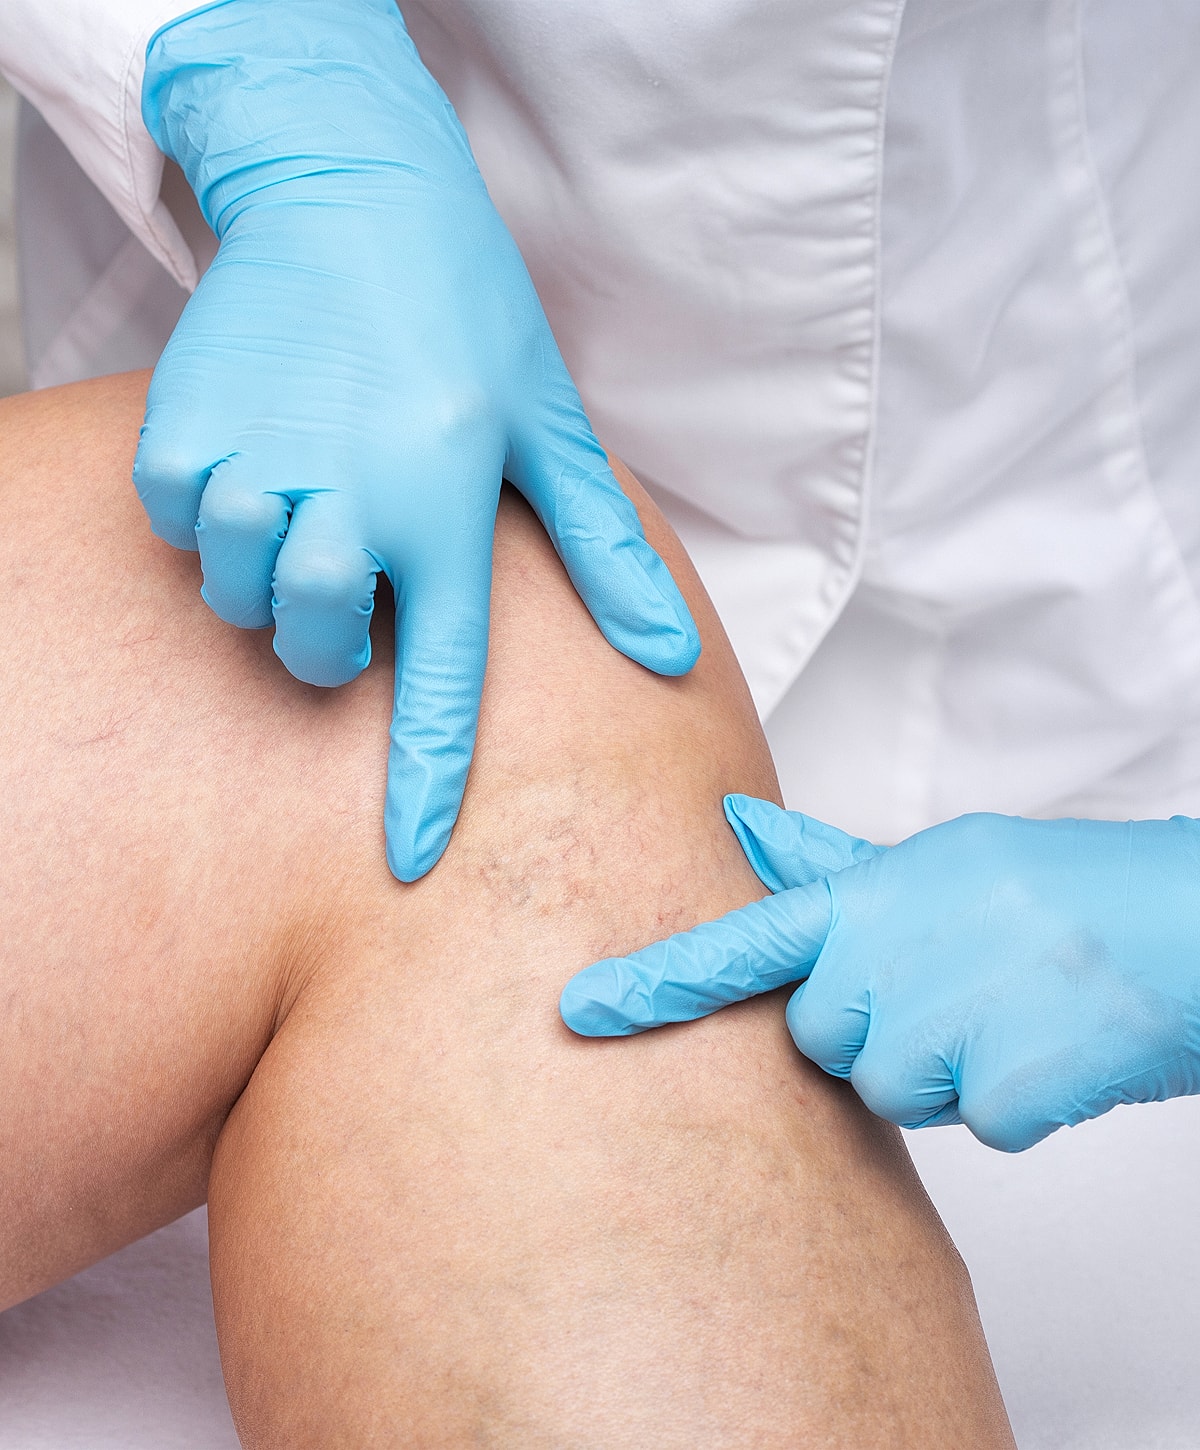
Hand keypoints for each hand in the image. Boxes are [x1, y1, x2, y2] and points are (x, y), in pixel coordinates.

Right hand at [135, 0, 698, 880]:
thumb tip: (669, 656)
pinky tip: (254, 457)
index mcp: (450, 510)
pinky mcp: (185, 425)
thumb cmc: (468, 312)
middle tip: (352, 566)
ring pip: (236, 596)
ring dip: (267, 572)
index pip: (444, 683)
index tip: (413, 862)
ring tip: (303, 501)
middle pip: (316, 651)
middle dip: (332, 639)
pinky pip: (175, 520)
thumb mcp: (550, 424)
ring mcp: (259, 463)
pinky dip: (207, 506)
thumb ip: (602, 550)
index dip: (428, 783)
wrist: (352, 191)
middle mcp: (350, 501)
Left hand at [560, 795, 1199, 1149]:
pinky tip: (1046, 1046)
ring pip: (888, 1092)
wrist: (1181, 929)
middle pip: (819, 1040)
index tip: (581, 1009)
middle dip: (874, 1030)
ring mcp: (941, 1021)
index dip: (657, 982)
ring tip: (1006, 1011)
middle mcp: (890, 953)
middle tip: (954, 988)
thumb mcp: (939, 861)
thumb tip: (740, 827)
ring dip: (942, 1070)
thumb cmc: (1061, 892)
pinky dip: (1006, 1102)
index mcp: (871, 895)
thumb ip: (830, 865)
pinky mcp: (997, 1090)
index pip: (742, 942)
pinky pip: (967, 1124)